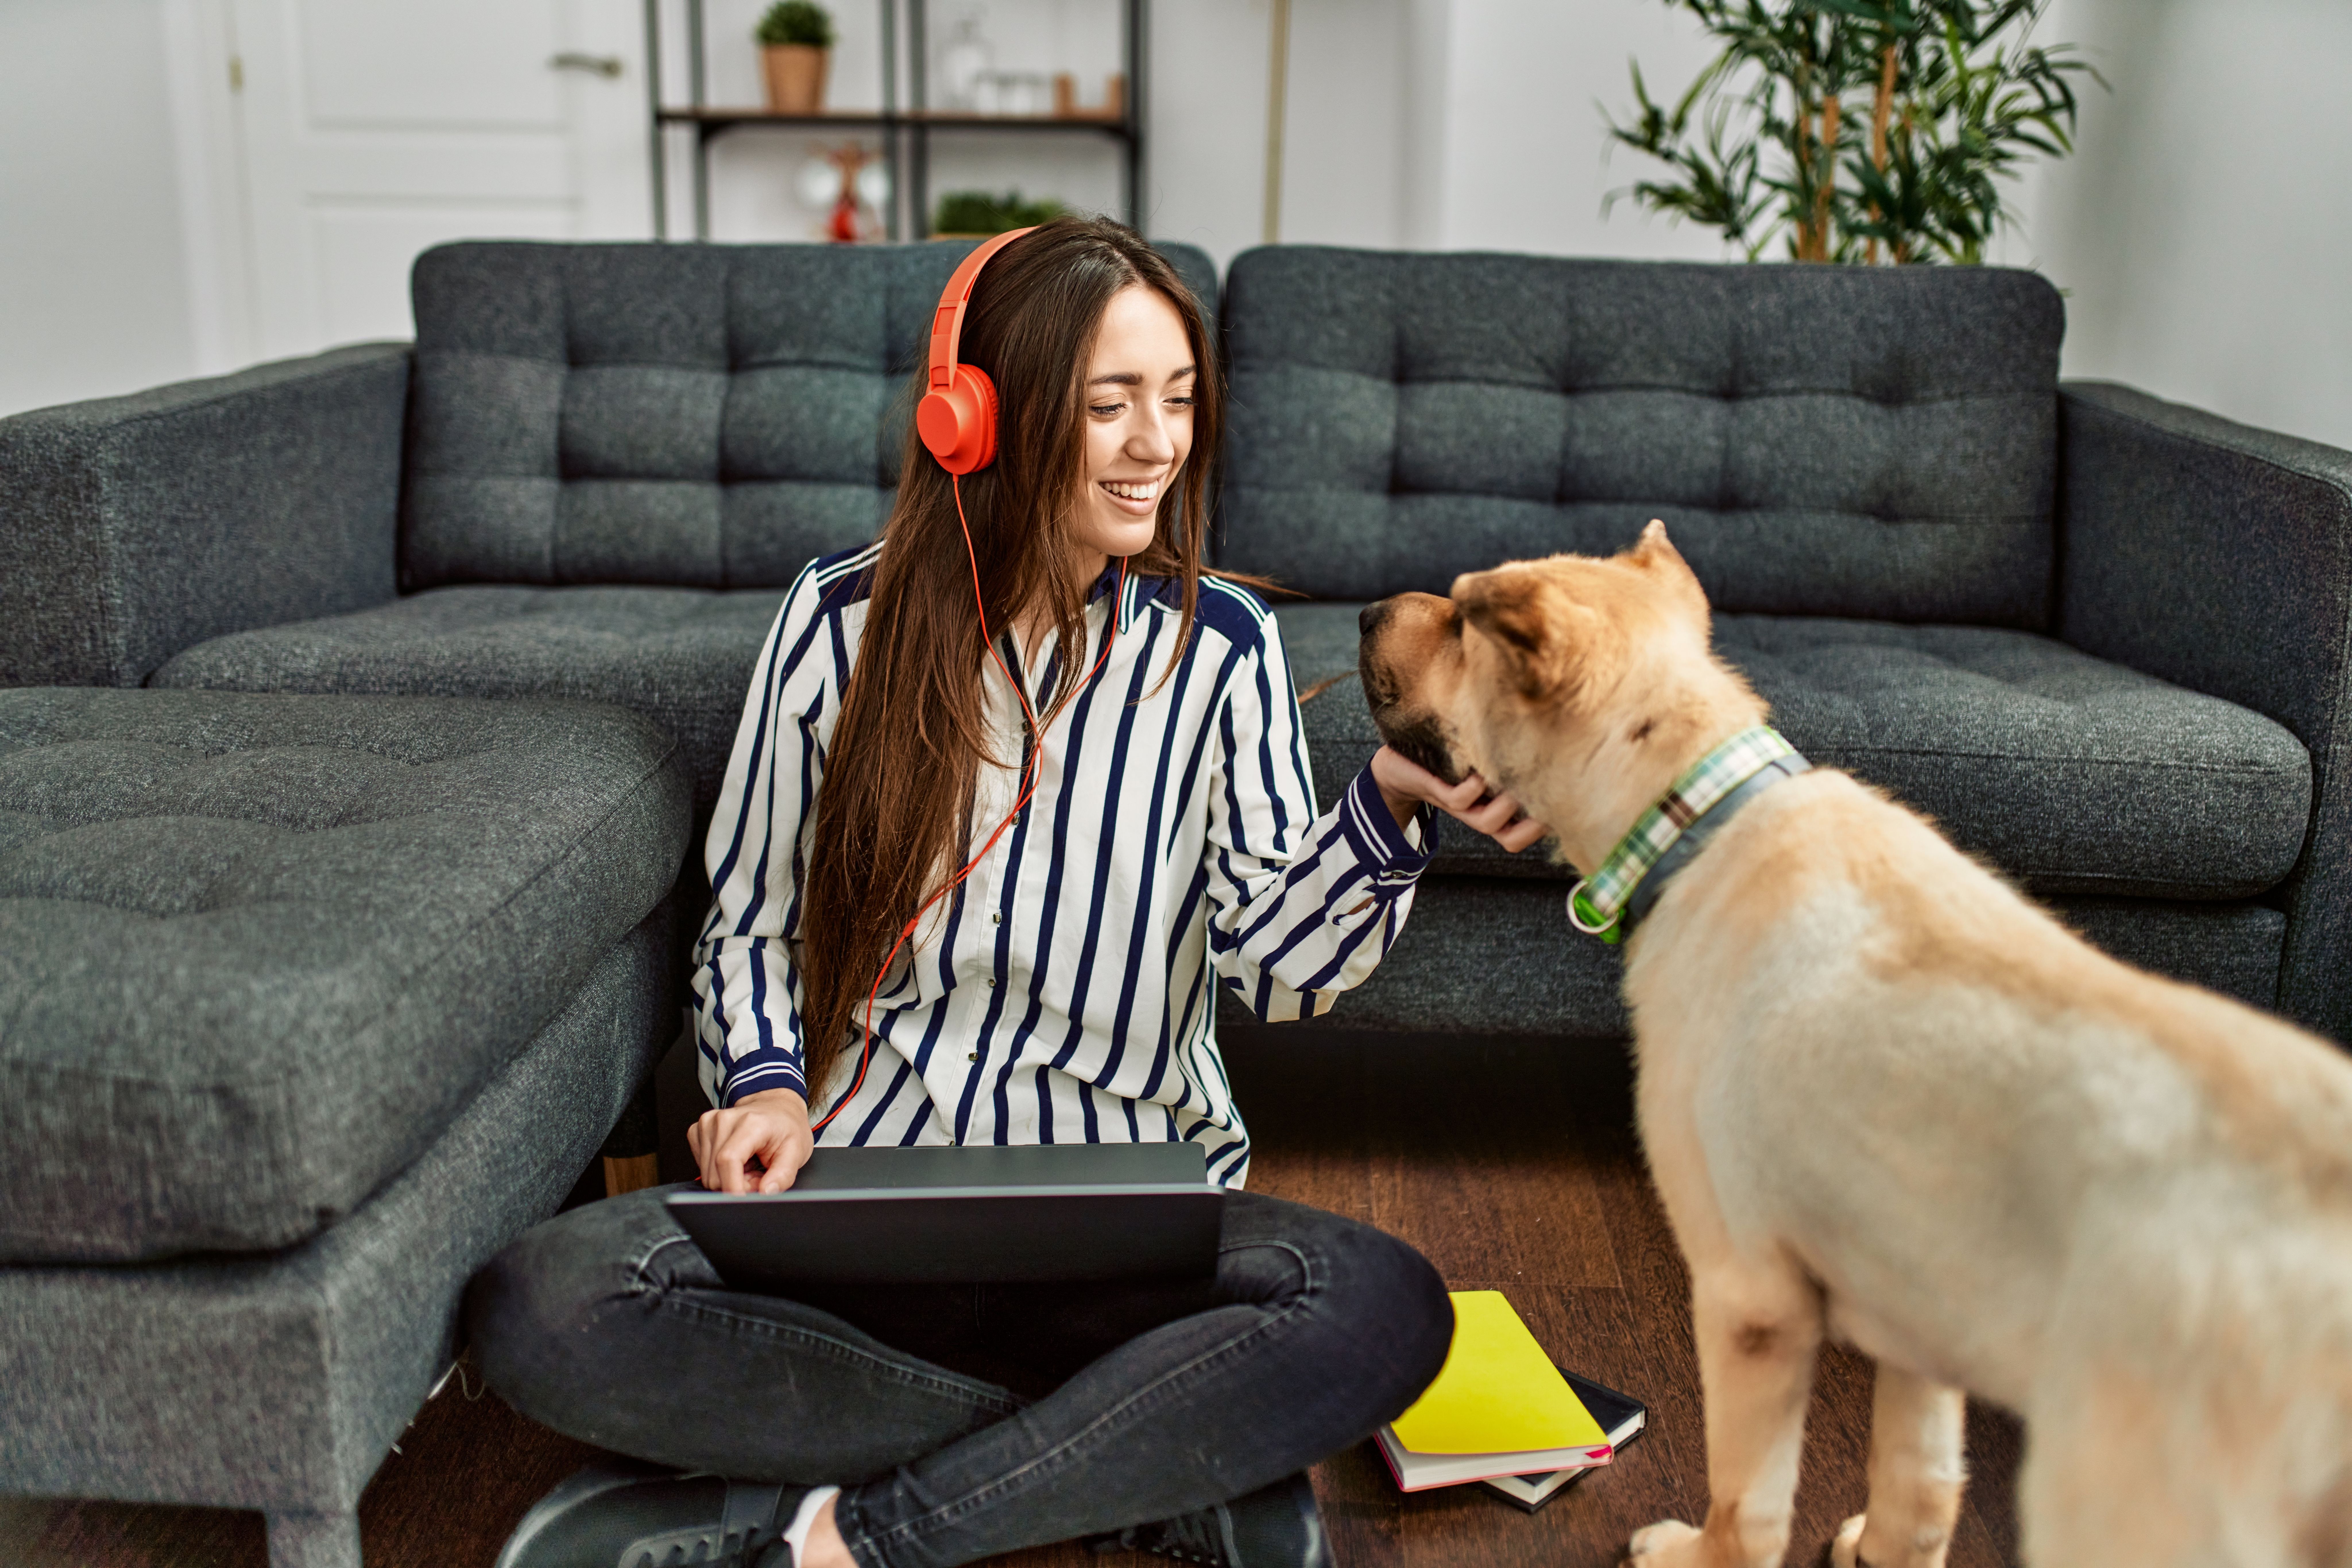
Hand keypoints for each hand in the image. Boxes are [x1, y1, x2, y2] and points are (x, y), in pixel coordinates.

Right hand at [688, 1087, 814, 1193]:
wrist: (775, 1107)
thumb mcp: (797, 1151)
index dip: (733, 1187)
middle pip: (715, 1174)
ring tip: (749, 1165)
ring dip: (728, 1178)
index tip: (745, 1200)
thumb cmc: (786, 1128)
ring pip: (707, 1174)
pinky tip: (736, 1160)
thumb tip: (766, 1192)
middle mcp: (724, 1119)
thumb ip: (783, 1175)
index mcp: (750, 1122)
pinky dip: (718, 1170)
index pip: (727, 1160)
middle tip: (757, 1175)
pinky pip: (701, 1166)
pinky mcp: (697, 1130)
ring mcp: (708, 1123)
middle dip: (737, 1185)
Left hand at [1370, 745, 1546, 853]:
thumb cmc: (1449, 761)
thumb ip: (1514, 766)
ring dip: (1504, 802)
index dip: (1548, 823)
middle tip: (1540, 787)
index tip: (1564, 797)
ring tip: (1507, 775)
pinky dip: (1473, 786)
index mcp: (1495, 809)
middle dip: (1533, 819)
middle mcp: (1479, 812)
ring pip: (1489, 823)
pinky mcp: (1437, 790)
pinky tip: (1479, 769)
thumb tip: (1558, 752)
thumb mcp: (1487, 765)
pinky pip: (1461, 800)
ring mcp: (1459, 805)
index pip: (1530, 832)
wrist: (1397, 765)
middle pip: (1514, 837)